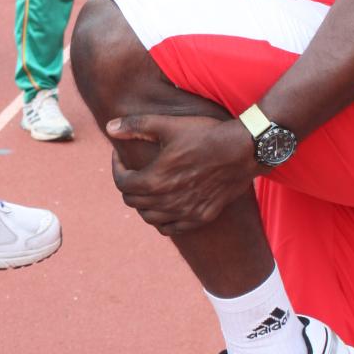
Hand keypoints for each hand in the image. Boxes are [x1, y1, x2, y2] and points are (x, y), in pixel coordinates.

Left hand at [105, 112, 257, 234]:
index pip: (122, 184)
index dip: (116, 169)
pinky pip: (171, 228)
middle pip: (133, 202)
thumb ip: (136, 126)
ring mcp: (185, 212)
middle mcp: (167, 201)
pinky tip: (166, 205)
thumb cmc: (206, 135)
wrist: (243, 150)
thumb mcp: (169, 125)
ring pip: (150, 218)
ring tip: (148, 188)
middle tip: (134, 171)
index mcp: (155, 179)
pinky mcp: (201, 217)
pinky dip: (162, 220)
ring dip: (143, 204)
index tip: (120, 157)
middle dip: (128, 185)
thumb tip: (110, 127)